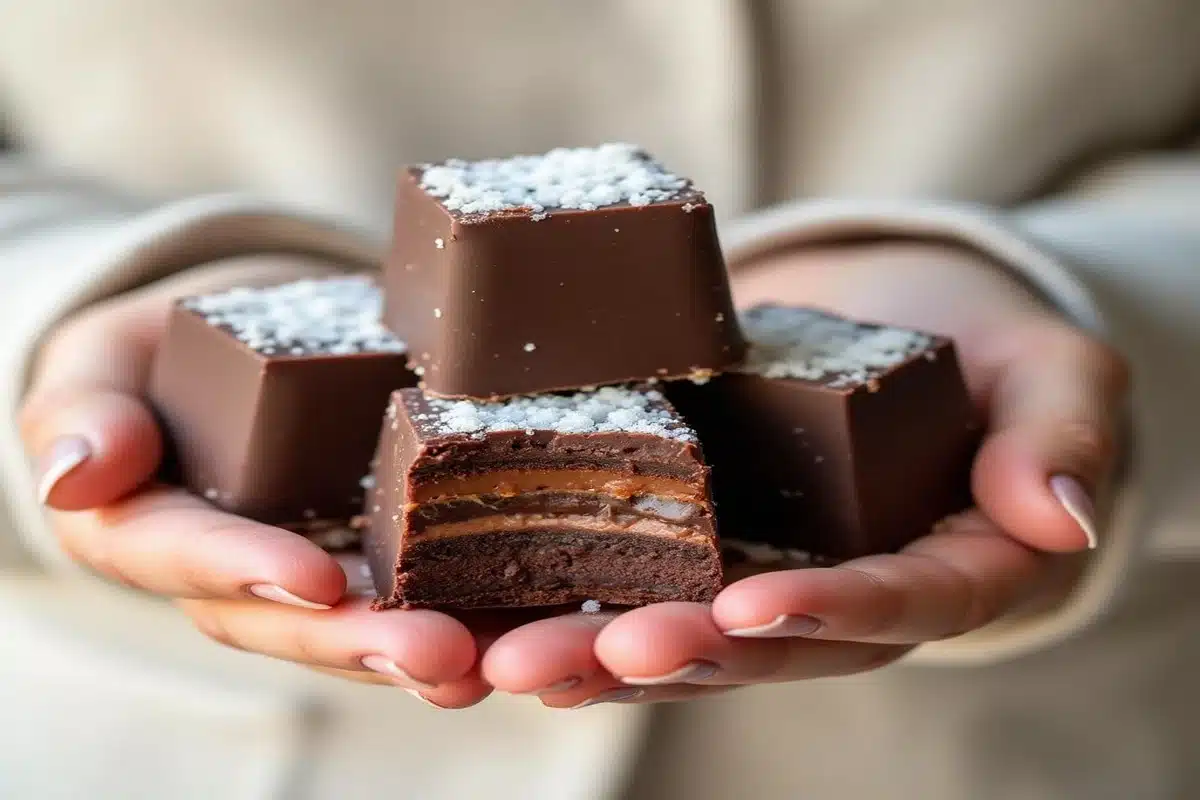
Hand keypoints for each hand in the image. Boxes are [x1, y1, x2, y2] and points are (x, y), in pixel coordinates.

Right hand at [19, 257, 487, 707]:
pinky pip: (432, 583)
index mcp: (158, 535)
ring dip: (435, 647)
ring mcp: (326, 565)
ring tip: (494, 660)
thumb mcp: (98, 366)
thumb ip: (81, 414)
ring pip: (372, 622)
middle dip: (366, 641)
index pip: (191, 561)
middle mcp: (245, 573)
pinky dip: (482, 606)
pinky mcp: (394, 544)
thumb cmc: (161, 353)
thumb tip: (76, 476)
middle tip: (439, 654)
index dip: (248, 572)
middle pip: (296, 621)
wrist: (253, 333)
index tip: (316, 578)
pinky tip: (537, 618)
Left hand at [477, 242, 1128, 706]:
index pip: (889, 608)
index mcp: (935, 573)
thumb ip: (1062, 442)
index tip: (752, 604)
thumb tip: (1062, 520)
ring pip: (676, 628)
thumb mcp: (1057, 381)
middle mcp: (835, 594)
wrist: (911, 320)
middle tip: (584, 656)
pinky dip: (565, 598)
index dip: (826, 611)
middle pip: (756, 641)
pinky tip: (489, 615)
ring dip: (589, 647)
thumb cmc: (995, 357)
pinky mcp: (698, 533)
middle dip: (669, 653)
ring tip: (502, 655)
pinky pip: (634, 577)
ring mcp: (760, 569)